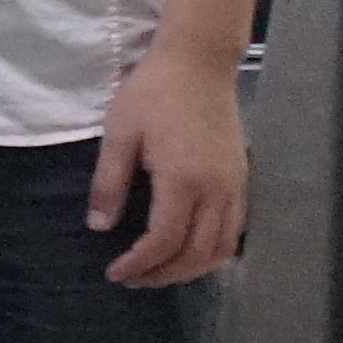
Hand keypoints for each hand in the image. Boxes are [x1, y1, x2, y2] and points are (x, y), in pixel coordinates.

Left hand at [87, 42, 251, 288]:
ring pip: (221, 248)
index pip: (163, 241)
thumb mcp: (119, 134)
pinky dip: (213, 252)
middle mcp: (216, 190)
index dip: (139, 264)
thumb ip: (109, 184)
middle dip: (163, 274)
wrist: (198, 64)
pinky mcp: (242, 179)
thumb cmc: (153, 94)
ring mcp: (235, 186)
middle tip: (132, 279)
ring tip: (158, 272)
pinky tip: (190, 251)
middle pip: (196, 253)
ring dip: (190, 269)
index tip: (115, 273)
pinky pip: (234, 230)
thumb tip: (99, 227)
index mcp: (183, 181)